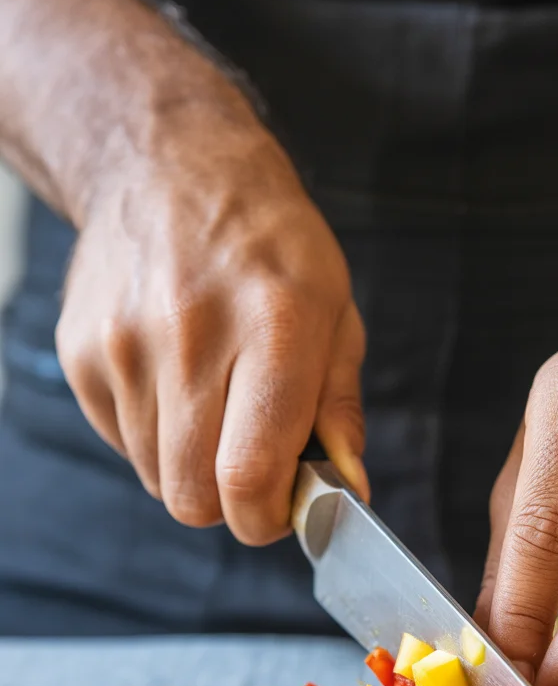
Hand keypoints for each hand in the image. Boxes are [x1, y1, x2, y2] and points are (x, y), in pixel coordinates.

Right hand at [56, 106, 366, 544]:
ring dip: (192, 468)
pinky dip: (155, 436)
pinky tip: (177, 383)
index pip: (248, 475)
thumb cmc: (270, 245)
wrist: (171, 166)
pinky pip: (122, 442)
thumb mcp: (336, 313)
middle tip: (253, 467)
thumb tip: (349, 488)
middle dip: (230, 504)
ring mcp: (124, 345)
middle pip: (194, 497)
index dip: (266, 519)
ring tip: (216, 406)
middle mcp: (191, 338)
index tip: (281, 512)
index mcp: (273, 329)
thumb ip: (340, 409)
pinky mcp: (81, 352)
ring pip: (156, 477)